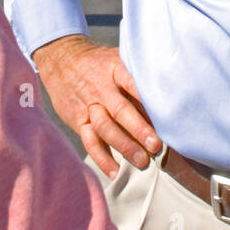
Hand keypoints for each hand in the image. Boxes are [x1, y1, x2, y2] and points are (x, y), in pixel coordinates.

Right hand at [33, 34, 161, 179]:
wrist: (61, 59)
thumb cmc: (100, 63)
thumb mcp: (118, 59)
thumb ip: (138, 79)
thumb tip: (167, 103)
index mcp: (115, 69)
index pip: (133, 83)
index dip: (147, 99)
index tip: (165, 116)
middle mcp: (101, 87)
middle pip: (120, 110)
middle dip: (138, 129)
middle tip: (156, 146)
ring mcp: (87, 105)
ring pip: (104, 127)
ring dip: (123, 146)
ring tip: (142, 161)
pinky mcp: (77, 119)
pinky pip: (89, 141)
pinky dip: (102, 158)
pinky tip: (115, 171)